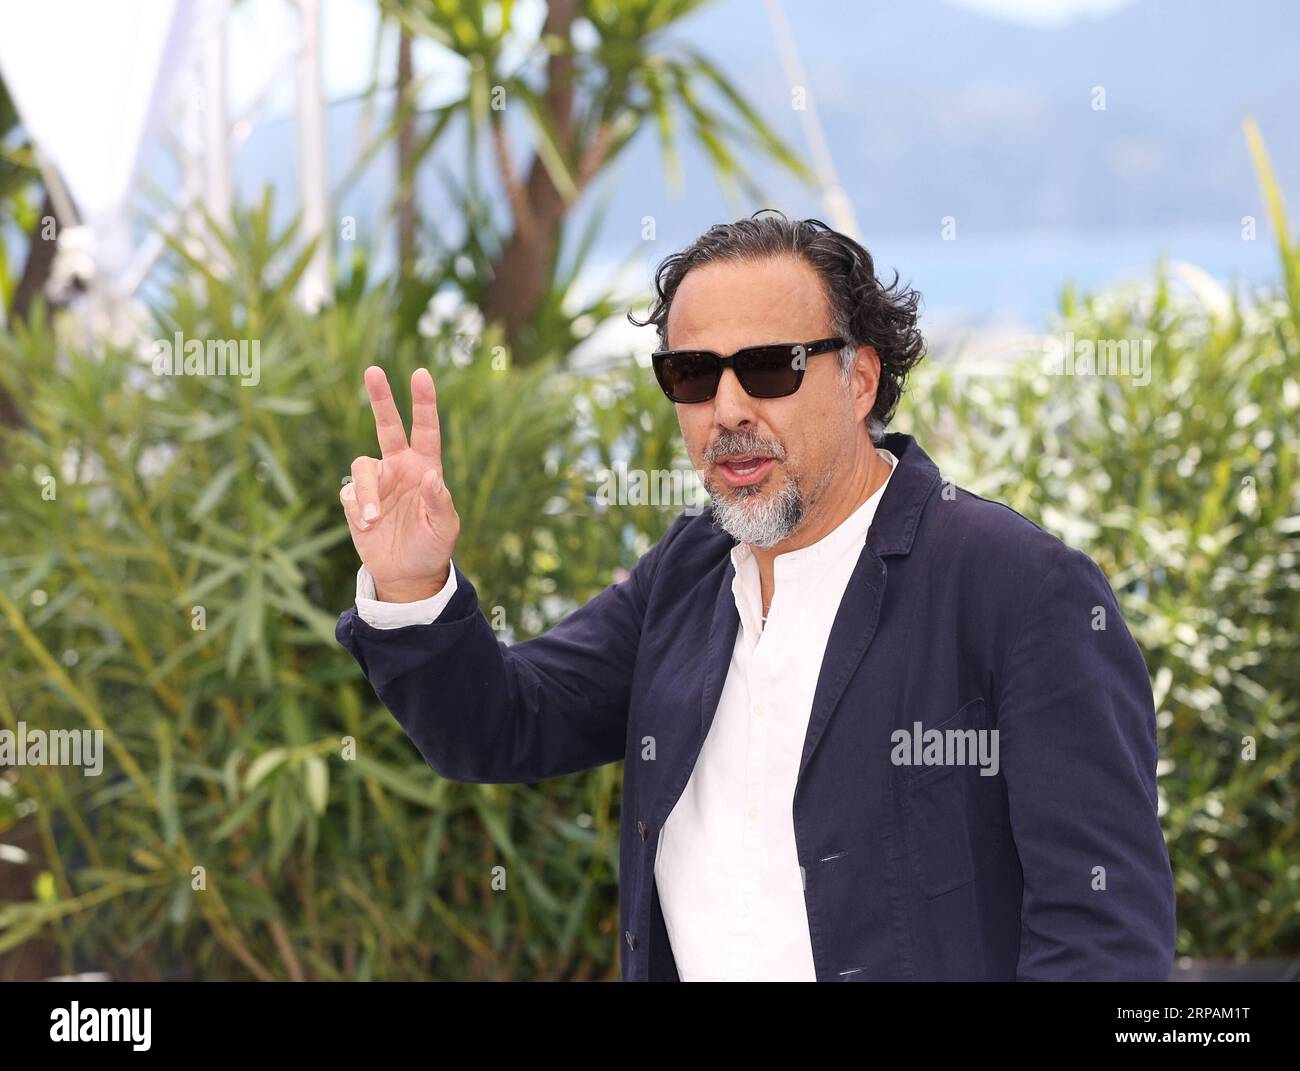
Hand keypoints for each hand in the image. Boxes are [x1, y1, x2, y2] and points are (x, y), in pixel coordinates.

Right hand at [341, 366, 459, 601]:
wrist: (407, 575)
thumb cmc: (432, 547)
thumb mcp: (445, 528)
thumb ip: (440, 502)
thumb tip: (431, 476)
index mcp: (425, 467)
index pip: (426, 429)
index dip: (424, 402)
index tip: (421, 374)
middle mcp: (399, 468)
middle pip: (387, 425)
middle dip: (381, 398)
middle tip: (373, 370)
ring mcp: (376, 483)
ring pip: (362, 466)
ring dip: (367, 492)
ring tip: (373, 520)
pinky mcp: (355, 501)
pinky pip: (350, 493)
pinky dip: (357, 509)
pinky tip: (368, 527)